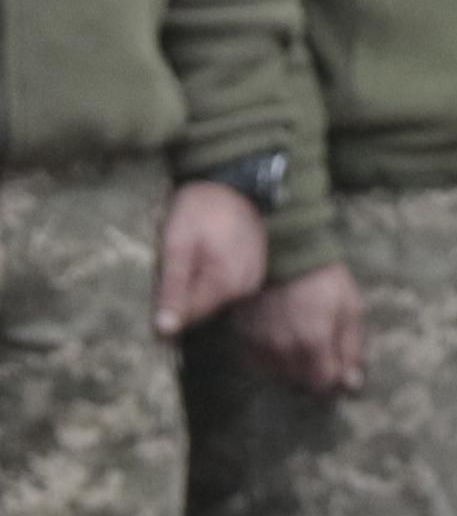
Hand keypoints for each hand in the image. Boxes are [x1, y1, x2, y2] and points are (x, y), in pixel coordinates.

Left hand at [152, 181, 264, 336]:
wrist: (230, 184)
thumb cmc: (198, 210)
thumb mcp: (177, 246)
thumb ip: (173, 290)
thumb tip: (164, 331)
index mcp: (226, 283)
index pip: (190, 318)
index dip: (164, 314)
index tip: (146, 302)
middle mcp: (246, 288)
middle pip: (200, 308)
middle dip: (177, 295)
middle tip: (165, 265)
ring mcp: (252, 281)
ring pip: (210, 298)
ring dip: (191, 286)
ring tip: (182, 256)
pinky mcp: (251, 274)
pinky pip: (222, 287)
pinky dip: (204, 279)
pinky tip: (198, 257)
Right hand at [239, 261, 364, 393]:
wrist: (284, 252)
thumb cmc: (323, 280)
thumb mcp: (350, 310)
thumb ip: (351, 350)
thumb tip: (351, 384)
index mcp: (313, 342)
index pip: (321, 385)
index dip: (334, 381)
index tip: (340, 370)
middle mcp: (282, 348)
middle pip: (300, 382)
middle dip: (314, 373)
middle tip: (323, 352)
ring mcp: (259, 342)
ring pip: (277, 374)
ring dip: (293, 367)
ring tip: (302, 342)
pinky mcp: (242, 334)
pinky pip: (258, 360)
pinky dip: (272, 357)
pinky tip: (283, 338)